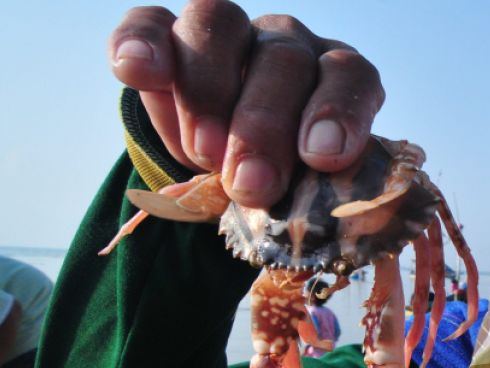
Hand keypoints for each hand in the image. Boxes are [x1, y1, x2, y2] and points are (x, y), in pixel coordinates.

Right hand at [108, 0, 384, 208]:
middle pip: (282, 60)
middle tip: (250, 185)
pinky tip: (134, 72)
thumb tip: (299, 217)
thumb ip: (302, 197)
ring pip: (219, 27)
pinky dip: (139, 44)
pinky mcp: (166, 32)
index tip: (322, 157)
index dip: (339, 112)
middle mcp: (288, 45)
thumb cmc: (281, 184)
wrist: (227, 171)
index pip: (349, 76)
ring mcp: (231, 33)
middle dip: (263, 127)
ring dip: (207, 93)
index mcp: (335, 79)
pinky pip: (150, 23)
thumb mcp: (297, 195)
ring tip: (201, 153)